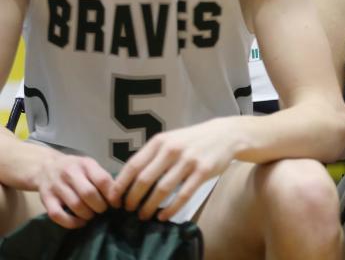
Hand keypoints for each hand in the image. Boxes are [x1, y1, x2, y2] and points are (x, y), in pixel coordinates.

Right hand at [34, 152, 112, 227]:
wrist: (45, 167)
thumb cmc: (75, 168)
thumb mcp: (90, 166)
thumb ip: (102, 177)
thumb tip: (119, 196)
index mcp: (85, 164)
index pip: (102, 180)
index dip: (112, 195)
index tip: (116, 204)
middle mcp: (69, 173)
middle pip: (88, 194)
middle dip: (100, 206)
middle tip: (103, 210)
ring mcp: (56, 186)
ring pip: (75, 205)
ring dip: (87, 215)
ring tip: (91, 215)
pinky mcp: (45, 199)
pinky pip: (57, 215)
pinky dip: (71, 222)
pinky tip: (80, 223)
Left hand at [108, 120, 237, 220]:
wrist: (225, 135)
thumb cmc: (192, 140)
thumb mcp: (170, 140)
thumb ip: (152, 156)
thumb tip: (128, 181)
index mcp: (160, 141)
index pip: (133, 165)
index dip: (121, 185)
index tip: (114, 199)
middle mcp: (172, 149)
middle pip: (145, 180)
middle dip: (133, 199)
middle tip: (128, 210)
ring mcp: (188, 160)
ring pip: (162, 189)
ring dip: (149, 206)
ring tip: (143, 215)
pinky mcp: (203, 171)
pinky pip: (183, 195)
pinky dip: (171, 208)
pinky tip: (164, 215)